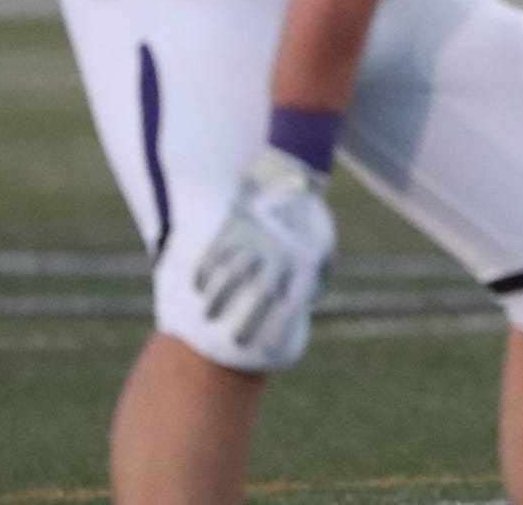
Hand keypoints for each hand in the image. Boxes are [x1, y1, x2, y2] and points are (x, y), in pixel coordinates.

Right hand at [193, 145, 334, 357]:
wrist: (290, 172)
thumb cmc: (309, 215)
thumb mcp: (324, 243)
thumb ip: (321, 273)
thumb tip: (312, 300)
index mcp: (304, 260)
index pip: (292, 304)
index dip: (278, 329)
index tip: (264, 350)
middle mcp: (279, 252)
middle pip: (261, 296)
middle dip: (246, 322)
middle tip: (234, 343)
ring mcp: (254, 239)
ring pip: (231, 276)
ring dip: (217, 299)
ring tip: (208, 317)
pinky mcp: (234, 225)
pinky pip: (215, 254)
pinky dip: (204, 272)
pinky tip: (198, 287)